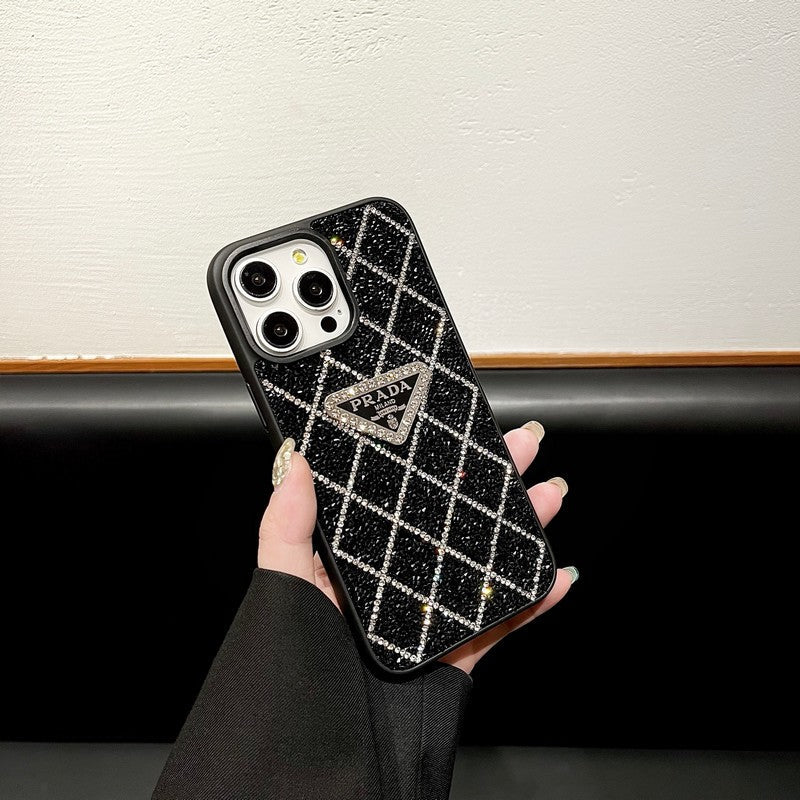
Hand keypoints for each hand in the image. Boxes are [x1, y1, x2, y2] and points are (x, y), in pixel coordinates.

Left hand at [258, 422, 576, 673]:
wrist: (322, 750)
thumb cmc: (293, 663)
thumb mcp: (283, 582)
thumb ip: (287, 525)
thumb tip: (293, 460)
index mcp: (360, 555)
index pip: (405, 495)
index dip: (438, 461)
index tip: (465, 431)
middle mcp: (399, 579)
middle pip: (455, 521)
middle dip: (495, 482)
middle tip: (524, 447)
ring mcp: (430, 615)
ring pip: (485, 562)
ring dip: (523, 530)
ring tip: (550, 497)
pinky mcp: (455, 653)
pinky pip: (502, 623)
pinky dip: (534, 603)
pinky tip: (557, 577)